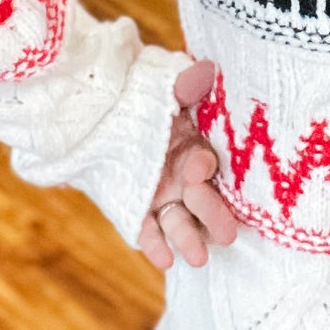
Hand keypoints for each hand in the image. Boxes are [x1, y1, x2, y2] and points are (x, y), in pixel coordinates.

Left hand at [137, 59, 238, 270]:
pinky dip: (156, 245)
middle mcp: (184, 177)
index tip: (196, 168)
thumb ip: (186, 85)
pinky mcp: (138, 210)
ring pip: (179, 221)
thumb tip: (207, 70)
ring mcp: (162, 195)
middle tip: (227, 234)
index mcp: (195, 148)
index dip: (202, 167)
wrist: (102, 112)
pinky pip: (147, 231)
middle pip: (202, 199)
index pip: (204, 162)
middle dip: (214, 216)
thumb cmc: (144, 100)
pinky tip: (163, 260)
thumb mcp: (164, 90)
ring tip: (197, 259)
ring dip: (188, 239)